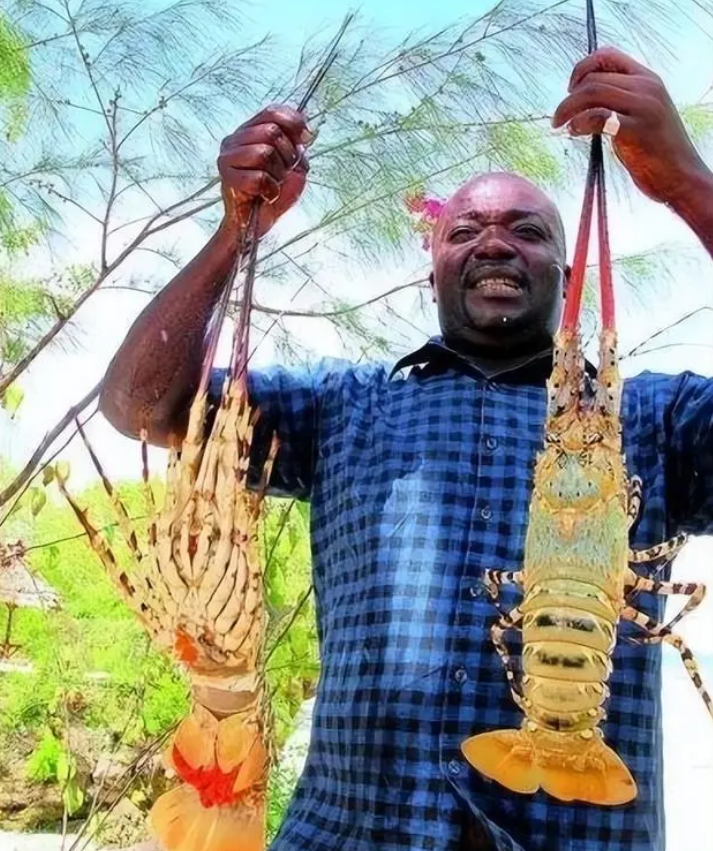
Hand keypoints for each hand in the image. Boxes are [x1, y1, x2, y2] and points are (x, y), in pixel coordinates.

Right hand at [218, 104, 312, 240]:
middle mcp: (237, 138)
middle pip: (271, 132)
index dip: (294, 122)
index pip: (272, 112)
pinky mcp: (225, 175)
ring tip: (274, 184)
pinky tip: (266, 195)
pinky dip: (270, 189)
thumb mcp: (295, 168)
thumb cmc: (275, 193)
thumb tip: (305, 137)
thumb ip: (299, 148)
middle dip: (288, 155)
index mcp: (252, 130)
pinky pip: (257, 177)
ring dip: (277, 174)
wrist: (258, 222)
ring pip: (264, 152)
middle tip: (285, 172)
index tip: (307, 138)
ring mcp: (228, 155)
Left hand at [552, 46, 707, 206]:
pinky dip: (579, 122)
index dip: (582, 68)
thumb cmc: (657, 151)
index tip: (571, 88)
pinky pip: (598, 116)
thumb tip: (584, 99)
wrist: (681, 176)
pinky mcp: (637, 130)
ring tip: (560, 124)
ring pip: (592, 92)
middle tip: (559, 117)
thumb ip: (621, 101)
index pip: (608, 55)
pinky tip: (574, 131)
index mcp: (647, 79)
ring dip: (568, 108)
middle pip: (594, 77)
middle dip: (569, 97)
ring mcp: (643, 106)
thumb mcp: (642, 115)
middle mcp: (646, 87)